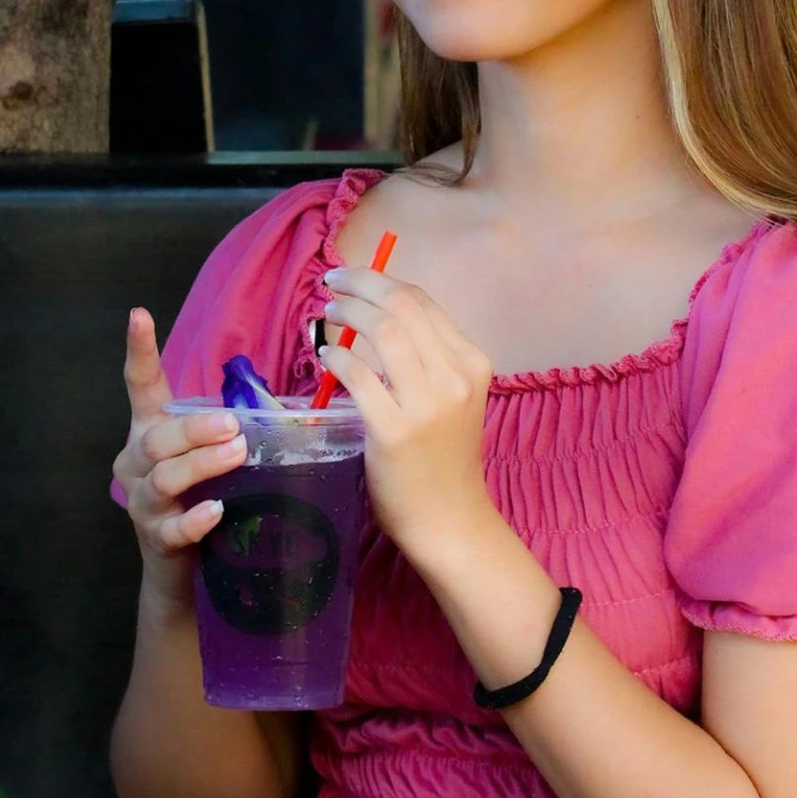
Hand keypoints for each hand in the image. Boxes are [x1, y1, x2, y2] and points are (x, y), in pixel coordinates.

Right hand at [112, 309, 246, 597]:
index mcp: (150, 431)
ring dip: (201, 464)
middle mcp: (137, 462)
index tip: (139, 314)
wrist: (180, 569)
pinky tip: (216, 512)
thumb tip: (286, 406)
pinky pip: (174, 528)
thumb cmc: (203, 497)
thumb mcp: (210, 455)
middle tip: (234, 424)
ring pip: (163, 477)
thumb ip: (230, 428)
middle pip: (158, 437)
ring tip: (236, 455)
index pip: (140, 385)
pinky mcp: (157, 540)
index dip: (139, 351)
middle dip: (195, 428)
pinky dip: (196, 519)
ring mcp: (144, 503)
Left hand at [317, 265, 494, 563]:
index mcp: (472, 363)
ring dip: (346, 313)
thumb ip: (426, 358)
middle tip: (332, 281)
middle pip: (400, 305)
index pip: (422, 301)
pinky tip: (324, 356)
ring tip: (327, 312)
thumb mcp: (452, 398)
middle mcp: (455, 376)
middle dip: (359, 283)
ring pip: (380, 330)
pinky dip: (335, 357)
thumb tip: (375, 313)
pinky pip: (356, 375)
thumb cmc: (443, 458)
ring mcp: (426, 404)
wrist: (449, 520)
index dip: (381, 279)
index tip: (353, 278)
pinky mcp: (393, 430)